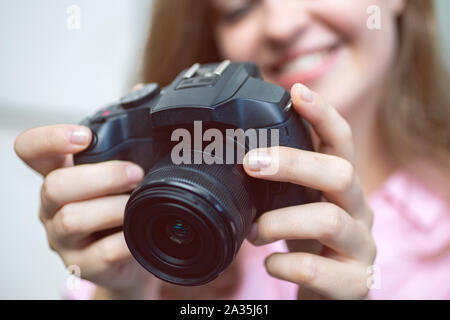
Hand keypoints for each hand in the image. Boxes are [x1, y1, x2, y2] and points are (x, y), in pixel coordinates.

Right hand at [14, 87, 158, 298]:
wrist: (130, 255)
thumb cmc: (123, 207)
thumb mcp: (120, 172)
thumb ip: (126, 137)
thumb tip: (141, 92)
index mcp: (61, 174)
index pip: (32, 151)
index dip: (48, 139)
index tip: (83, 137)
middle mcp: (54, 206)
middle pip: (54, 186)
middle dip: (100, 176)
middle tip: (135, 174)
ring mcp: (65, 238)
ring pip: (73, 218)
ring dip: (113, 207)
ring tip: (138, 204)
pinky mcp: (84, 265)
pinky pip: (102, 252)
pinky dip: (127, 239)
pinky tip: (140, 232)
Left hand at [243, 83, 375, 299]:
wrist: (330, 292)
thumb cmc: (307, 241)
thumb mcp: (295, 204)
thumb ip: (277, 183)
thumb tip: (232, 156)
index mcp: (340, 185)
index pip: (341, 141)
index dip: (323, 114)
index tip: (296, 91)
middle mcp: (358, 208)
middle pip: (340, 172)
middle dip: (292, 163)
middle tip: (250, 164)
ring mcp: (360, 245)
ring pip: (329, 220)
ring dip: (279, 222)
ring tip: (253, 232)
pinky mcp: (353, 281)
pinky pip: (318, 270)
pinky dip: (284, 265)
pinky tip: (270, 264)